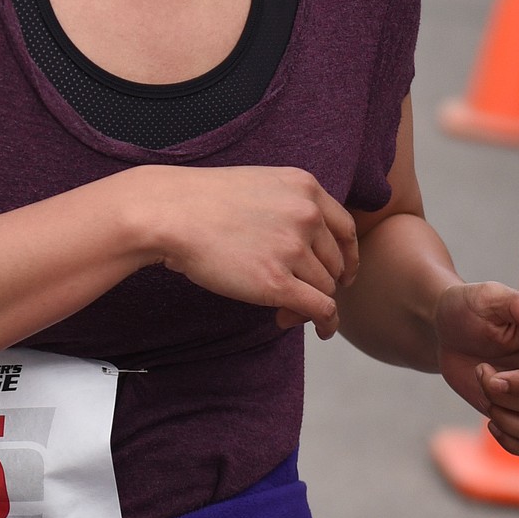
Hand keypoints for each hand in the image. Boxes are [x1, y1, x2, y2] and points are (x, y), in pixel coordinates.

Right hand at [137, 165, 358, 339]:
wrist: (170, 213)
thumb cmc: (201, 202)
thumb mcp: (259, 186)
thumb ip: (288, 205)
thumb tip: (302, 243)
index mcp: (306, 188)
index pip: (346, 229)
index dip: (348, 256)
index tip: (342, 273)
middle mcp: (307, 215)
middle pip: (335, 262)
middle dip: (324, 283)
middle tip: (301, 296)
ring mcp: (294, 249)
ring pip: (326, 287)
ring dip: (313, 304)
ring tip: (288, 311)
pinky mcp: (276, 283)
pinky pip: (320, 308)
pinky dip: (326, 322)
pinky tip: (321, 330)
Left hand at [434, 283, 518, 459]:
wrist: (446, 331)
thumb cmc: (466, 308)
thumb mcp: (485, 296)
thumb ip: (515, 303)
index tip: (491, 377)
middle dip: (504, 399)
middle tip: (480, 375)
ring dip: (511, 426)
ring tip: (489, 404)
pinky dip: (516, 445)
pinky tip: (492, 426)